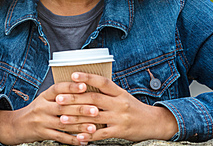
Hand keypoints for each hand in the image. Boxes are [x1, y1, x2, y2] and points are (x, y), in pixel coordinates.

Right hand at [0, 81, 97, 144]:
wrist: (17, 125)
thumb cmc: (36, 110)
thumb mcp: (44, 98)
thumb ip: (60, 94)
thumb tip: (83, 86)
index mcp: (44, 96)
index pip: (58, 88)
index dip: (71, 87)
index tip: (84, 85)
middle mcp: (43, 107)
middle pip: (63, 107)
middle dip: (81, 108)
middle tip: (95, 110)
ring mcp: (42, 121)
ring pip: (63, 123)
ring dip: (80, 126)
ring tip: (93, 127)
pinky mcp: (43, 134)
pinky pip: (60, 137)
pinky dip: (73, 139)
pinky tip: (83, 140)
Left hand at [56, 72, 178, 143]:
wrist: (153, 123)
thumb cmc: (134, 108)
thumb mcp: (123, 96)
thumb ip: (107, 92)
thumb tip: (86, 84)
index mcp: (119, 92)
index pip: (102, 82)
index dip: (87, 77)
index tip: (72, 76)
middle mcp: (119, 103)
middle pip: (94, 99)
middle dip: (74, 99)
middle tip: (59, 99)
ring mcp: (119, 118)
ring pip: (94, 117)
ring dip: (76, 118)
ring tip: (62, 118)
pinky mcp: (120, 132)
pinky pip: (101, 134)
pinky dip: (88, 135)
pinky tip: (77, 136)